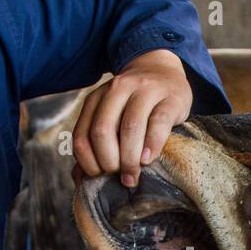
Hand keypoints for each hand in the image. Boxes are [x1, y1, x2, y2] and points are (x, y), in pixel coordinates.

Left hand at [73, 49, 191, 187]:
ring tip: (133, 176)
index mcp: (97, 98)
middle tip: (119, 177)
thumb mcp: (111, 115)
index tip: (101, 176)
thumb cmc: (135, 105)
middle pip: (102, 131)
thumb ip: (95, 140)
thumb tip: (80, 178)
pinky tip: (148, 160)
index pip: (82, 135)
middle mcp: (117, 89)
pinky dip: (151, 146)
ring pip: (130, 127)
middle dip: (109, 162)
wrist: (164, 71)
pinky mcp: (170, 98)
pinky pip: (158, 123)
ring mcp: (145, 90)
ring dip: (129, 159)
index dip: (88, 162)